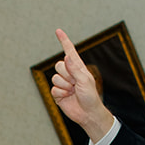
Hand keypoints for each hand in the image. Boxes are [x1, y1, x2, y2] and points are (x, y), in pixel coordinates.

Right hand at [50, 27, 114, 142]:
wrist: (87, 113)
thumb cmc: (90, 96)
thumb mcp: (85, 80)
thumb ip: (75, 68)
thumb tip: (66, 57)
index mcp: (78, 67)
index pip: (69, 51)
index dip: (64, 41)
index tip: (58, 31)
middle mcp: (69, 73)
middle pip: (59, 65)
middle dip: (66, 74)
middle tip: (75, 83)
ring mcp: (63, 83)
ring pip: (55, 77)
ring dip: (64, 85)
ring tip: (73, 91)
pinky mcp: (57, 93)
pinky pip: (53, 89)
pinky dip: (61, 93)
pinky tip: (68, 97)